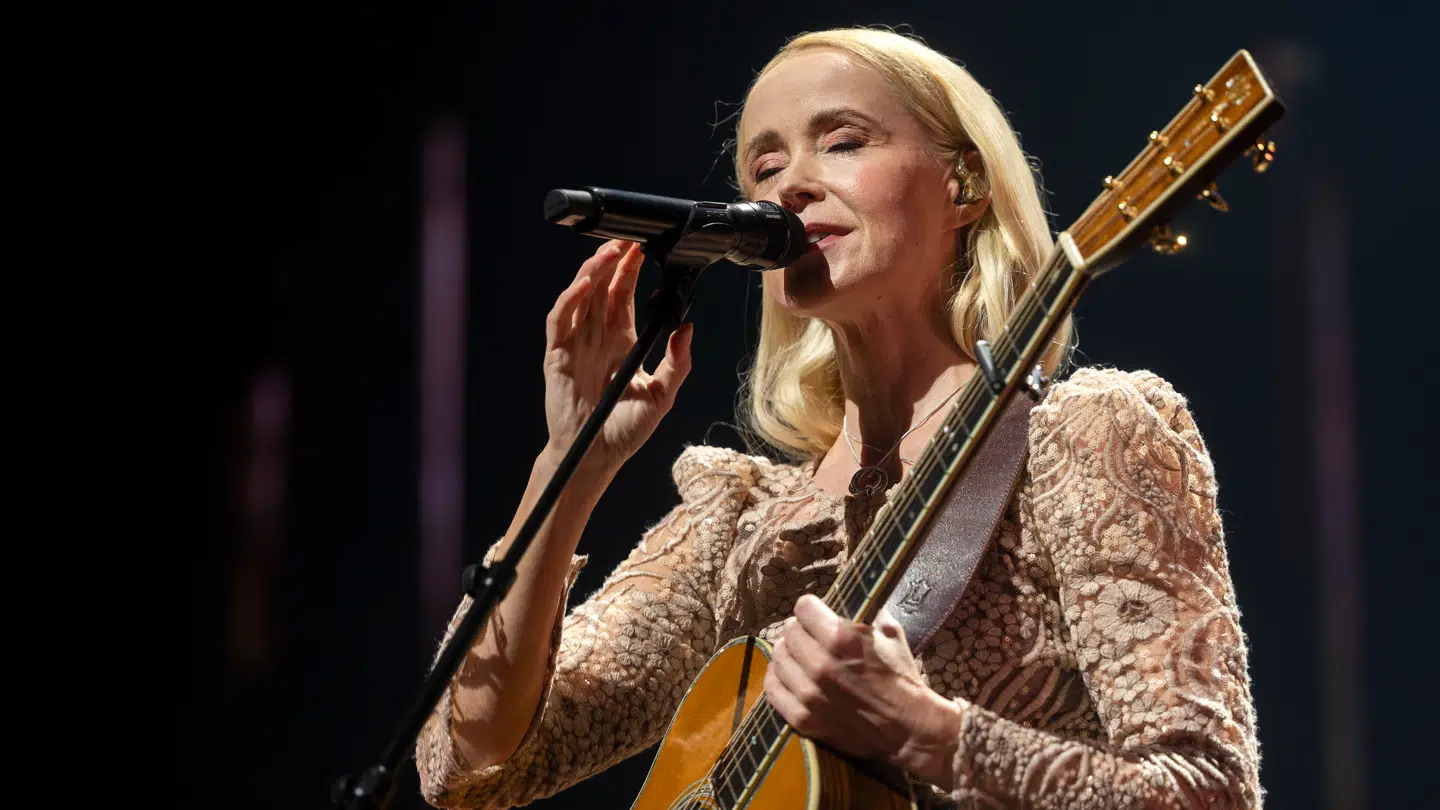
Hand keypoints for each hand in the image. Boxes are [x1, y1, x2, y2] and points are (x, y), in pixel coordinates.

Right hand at [542, 239, 692, 483]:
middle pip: (603, 289)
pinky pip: (560, 321)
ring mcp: (576, 344)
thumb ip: (678, 363)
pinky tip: (583, 285)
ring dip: (592, 273)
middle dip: (613, 262)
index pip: (624, 297)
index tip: (642, 249)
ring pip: (581, 297)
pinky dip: (569, 300)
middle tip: (626, 238)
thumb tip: (689, 328)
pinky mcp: (558, 355)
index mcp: (622, 342)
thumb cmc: (626, 431)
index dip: (630, 272)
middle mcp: (598, 338)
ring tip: (607, 252)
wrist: (596, 458)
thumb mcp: (662, 396)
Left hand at [764, 595, 963, 788]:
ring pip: (778, 658)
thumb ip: (869, 614)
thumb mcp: (891, 637)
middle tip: (809, 637)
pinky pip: (772, 689)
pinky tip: (788, 676)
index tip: (815, 614)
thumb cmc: (901, 680)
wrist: (908, 729)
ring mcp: (809, 693)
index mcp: (842, 638)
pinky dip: (778, 679)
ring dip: (787, 654)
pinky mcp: (803, 718)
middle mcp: (821, 663)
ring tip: (799, 657)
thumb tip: (859, 600)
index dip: (810, 609)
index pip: (803, 608)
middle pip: (788, 632)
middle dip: (799, 631)